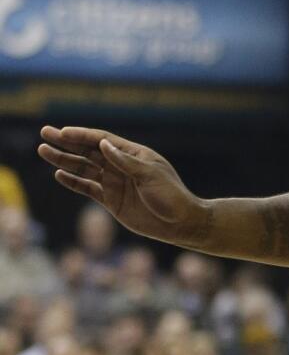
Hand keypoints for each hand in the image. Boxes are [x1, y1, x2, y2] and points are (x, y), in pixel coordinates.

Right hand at [38, 126, 208, 244]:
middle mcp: (121, 165)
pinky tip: (58, 173)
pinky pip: (87, 188)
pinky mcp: (111, 200)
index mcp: (134, 154)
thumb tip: (103, 145)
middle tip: (45, 133)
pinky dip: (72, 181)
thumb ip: (125, 162)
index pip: (102, 140)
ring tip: (43, 151)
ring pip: (84, 168)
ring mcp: (115, 182)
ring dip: (64, 159)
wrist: (178, 223)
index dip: (82, 135)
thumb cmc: (170, 195)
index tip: (62, 132)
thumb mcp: (150, 176)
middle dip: (66, 142)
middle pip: (88, 151)